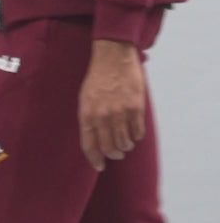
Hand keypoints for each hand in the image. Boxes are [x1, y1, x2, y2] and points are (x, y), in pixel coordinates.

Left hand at [78, 39, 145, 171]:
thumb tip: (95, 138)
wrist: (113, 56)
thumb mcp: (85, 98)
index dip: (95, 159)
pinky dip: (137, 136)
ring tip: (127, 143)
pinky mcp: (135, 108)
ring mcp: (120, 113)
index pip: (89, 146)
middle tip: (117, 154)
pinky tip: (135, 132)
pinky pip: (138, 132)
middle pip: (110, 148)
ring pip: (125, 143)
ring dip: (126, 146)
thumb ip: (89, 118)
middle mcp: (102, 116)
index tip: (100, 166)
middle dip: (114, 154)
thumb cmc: (97, 77)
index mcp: (86, 114)